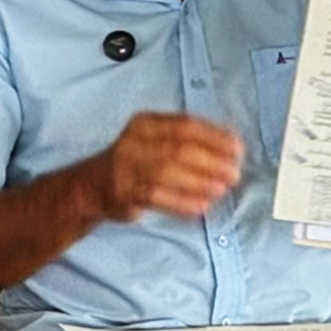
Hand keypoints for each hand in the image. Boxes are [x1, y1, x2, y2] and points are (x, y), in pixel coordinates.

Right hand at [86, 113, 243, 221]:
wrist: (93, 185)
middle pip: (179, 149)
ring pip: (169, 173)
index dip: (215, 137)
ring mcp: (127, 168)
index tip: (237, 149)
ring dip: (201, 182)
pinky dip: (183, 202)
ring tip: (221, 189)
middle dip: (212, 162)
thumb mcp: (154, 140)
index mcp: (145, 124)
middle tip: (233, 173)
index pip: (185, 126)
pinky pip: (158, 197)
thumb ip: (185, 141)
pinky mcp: (125, 192)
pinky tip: (201, 206)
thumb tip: (229, 150)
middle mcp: (134, 142)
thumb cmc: (135, 162)